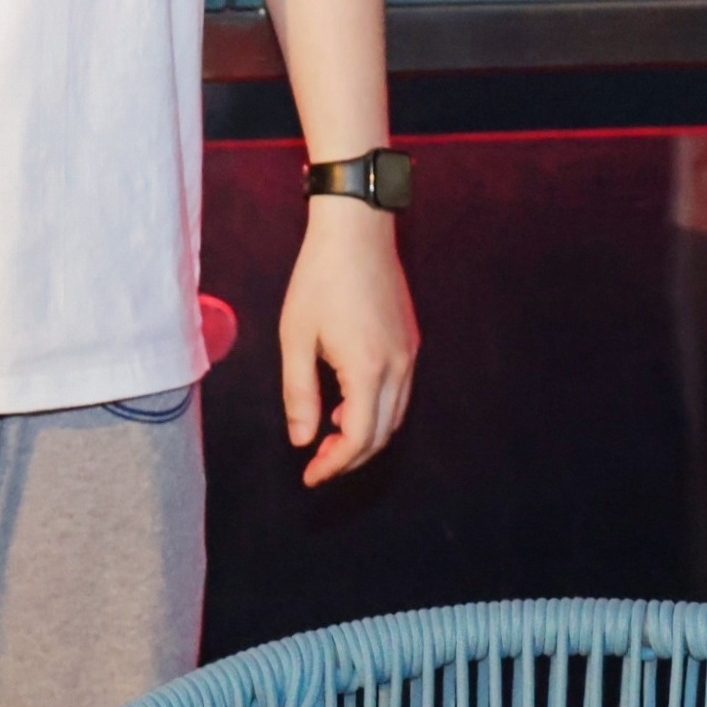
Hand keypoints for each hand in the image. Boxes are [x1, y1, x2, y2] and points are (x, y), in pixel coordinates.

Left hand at [282, 197, 417, 486]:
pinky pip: (400, 391)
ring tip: (331, 434)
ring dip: (366, 434)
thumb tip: (303, 439)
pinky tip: (348, 401)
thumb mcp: (296, 337)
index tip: (310, 475)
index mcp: (367, 368)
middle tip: (318, 464)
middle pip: (382, 434)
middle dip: (351, 457)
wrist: (356, 230)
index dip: (335, 465)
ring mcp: (409, 352)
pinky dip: (377, 409)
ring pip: (395, 415)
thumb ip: (299, 393)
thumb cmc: (320, 278)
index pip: (359, 438)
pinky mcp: (411, 340)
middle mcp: (398, 366)